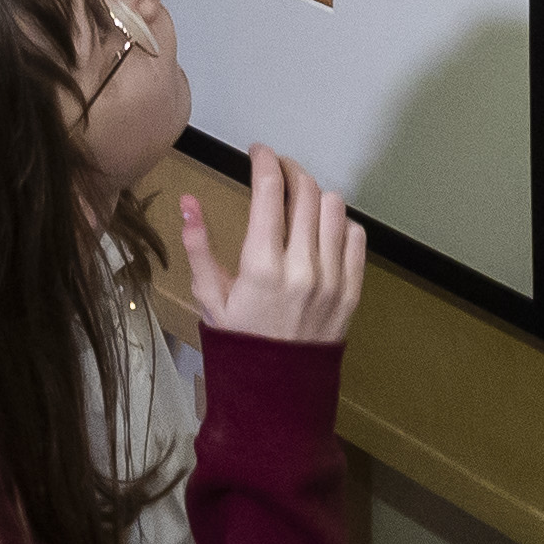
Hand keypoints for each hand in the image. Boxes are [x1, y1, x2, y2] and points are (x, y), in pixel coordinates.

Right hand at [180, 146, 365, 348]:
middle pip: (305, 191)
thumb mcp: (208, 296)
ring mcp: (332, 279)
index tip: (258, 151)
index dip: (264, 160)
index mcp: (261, 266)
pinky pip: (355, 237)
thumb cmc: (239, 340)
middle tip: (277, 170)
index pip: (270, 191)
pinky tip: (322, 230)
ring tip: (300, 201)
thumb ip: (198, 246)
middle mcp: (301, 267)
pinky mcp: (352, 290)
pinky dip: (340, 224)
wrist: (277, 391)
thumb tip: (189, 201)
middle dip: (289, 170)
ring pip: (334, 207)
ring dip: (315, 195)